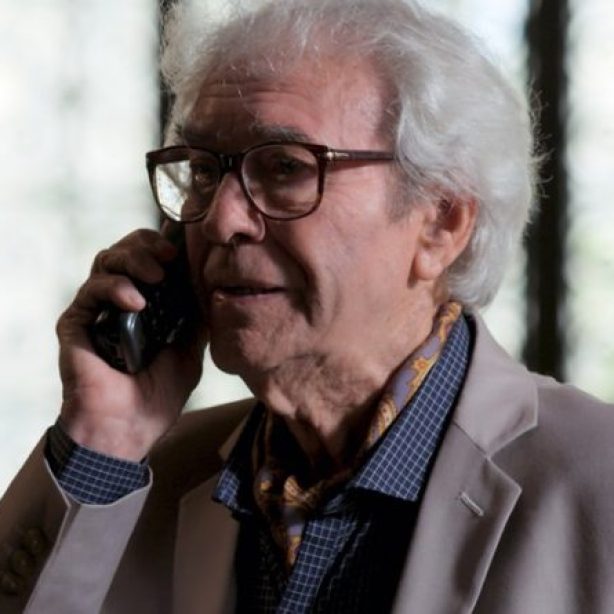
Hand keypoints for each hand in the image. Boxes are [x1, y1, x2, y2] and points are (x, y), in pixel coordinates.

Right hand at [56, 228, 206, 460]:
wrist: (130, 428)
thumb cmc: (159, 395)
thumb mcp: (189, 351)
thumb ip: (195, 319)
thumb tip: (211, 288)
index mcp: (148, 306)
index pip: (152, 261)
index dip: (165, 246)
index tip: (185, 244)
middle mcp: (121, 302)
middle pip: (127, 252)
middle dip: (149, 245)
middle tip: (170, 256)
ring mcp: (98, 311)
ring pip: (107, 261)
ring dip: (134, 259)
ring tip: (156, 276)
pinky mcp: (77, 322)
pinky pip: (91, 290)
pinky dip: (114, 287)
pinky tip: (135, 300)